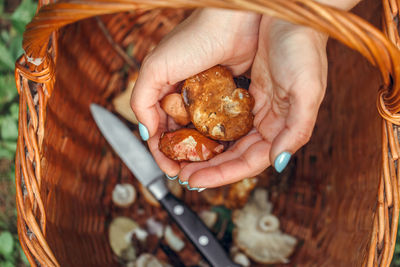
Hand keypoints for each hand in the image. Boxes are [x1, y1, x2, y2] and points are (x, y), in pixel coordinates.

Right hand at [131, 8, 260, 176]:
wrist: (234, 17)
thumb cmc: (194, 37)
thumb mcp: (156, 67)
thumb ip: (142, 101)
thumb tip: (146, 134)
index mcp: (172, 95)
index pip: (166, 133)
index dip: (165, 154)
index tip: (169, 170)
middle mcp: (194, 102)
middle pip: (188, 140)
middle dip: (187, 162)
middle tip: (187, 178)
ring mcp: (217, 103)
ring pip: (209, 140)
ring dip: (205, 159)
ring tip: (202, 174)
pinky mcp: (240, 103)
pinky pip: (231, 131)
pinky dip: (224, 146)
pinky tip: (221, 156)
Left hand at [179, 17, 327, 187]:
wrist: (291, 14)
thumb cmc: (304, 48)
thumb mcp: (307, 90)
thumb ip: (296, 130)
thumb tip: (279, 162)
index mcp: (282, 126)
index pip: (250, 161)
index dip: (223, 174)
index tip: (196, 182)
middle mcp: (266, 120)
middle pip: (233, 154)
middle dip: (208, 167)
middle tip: (182, 176)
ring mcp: (251, 106)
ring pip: (224, 138)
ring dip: (204, 151)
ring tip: (180, 160)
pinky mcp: (238, 90)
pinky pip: (218, 115)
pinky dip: (204, 127)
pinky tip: (189, 133)